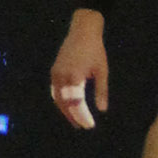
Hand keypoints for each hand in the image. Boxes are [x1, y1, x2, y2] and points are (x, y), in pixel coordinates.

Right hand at [50, 8, 107, 126]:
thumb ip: (101, 91)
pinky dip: (61, 101)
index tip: (90, 125)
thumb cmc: (95, 50)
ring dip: (65, 111)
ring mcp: (55, 73)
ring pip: (57, 98)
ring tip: (75, 121)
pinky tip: (68, 107)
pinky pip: (55, 90)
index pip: (76, 103)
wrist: (82, 31)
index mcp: (74, 76)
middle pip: (65, 103)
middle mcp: (61, 76)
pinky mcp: (54, 70)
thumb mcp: (102, 71)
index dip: (82, 116)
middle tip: (83, 126)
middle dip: (74, 116)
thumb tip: (102, 110)